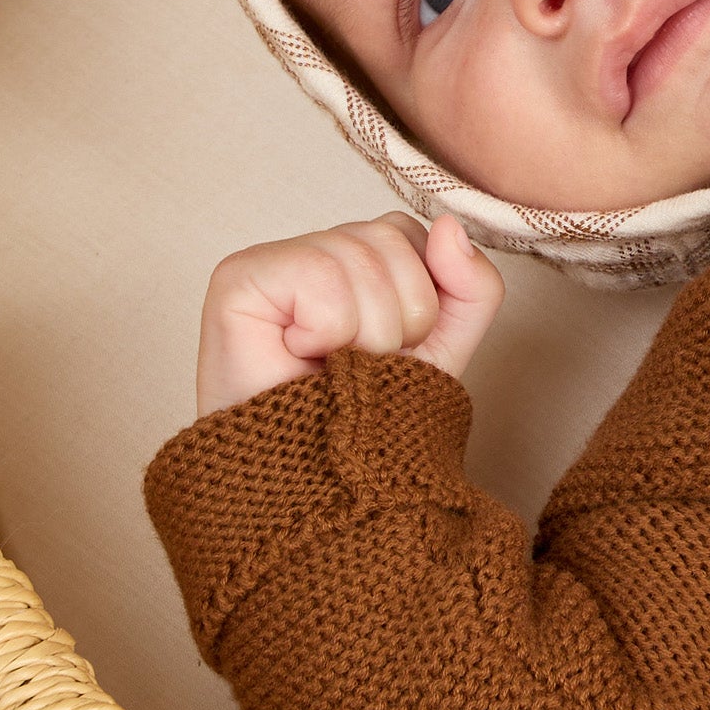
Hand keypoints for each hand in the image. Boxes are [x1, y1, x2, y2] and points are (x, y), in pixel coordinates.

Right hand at [195, 210, 504, 418]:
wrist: (311, 483)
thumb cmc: (366, 417)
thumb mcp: (444, 348)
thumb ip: (471, 285)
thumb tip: (449, 226)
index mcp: (361, 257)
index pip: (416, 233)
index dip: (422, 301)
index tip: (392, 350)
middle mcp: (316, 247)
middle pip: (391, 240)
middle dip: (395, 321)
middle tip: (355, 365)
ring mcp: (273, 258)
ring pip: (360, 260)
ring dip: (362, 335)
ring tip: (329, 367)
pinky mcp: (239, 276)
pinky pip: (320, 276)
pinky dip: (326, 331)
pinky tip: (298, 355)